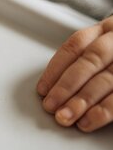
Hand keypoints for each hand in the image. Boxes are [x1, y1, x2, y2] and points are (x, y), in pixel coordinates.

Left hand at [37, 16, 112, 131]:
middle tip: (51, 106)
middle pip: (91, 61)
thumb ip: (84, 60)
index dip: (56, 68)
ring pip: (108, 79)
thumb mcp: (106, 46)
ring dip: (83, 101)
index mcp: (108, 28)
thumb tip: (51, 88)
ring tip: (67, 117)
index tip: (42, 90)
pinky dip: (105, 111)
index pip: (76, 45)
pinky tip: (90, 121)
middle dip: (67, 86)